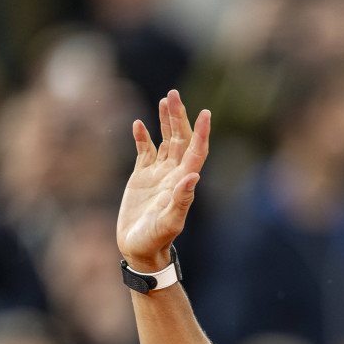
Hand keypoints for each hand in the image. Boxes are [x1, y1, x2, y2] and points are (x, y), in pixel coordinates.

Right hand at [117, 90, 209, 271]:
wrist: (139, 249)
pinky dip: (142, 137)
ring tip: (165, 99)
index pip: (197, 151)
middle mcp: (174, 174)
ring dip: (166, 121)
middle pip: (181, 139)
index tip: (205, 112)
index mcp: (183, 182)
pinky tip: (138, 124)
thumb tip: (193, 176)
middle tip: (174, 94)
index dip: (201, 132)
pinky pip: (145, 151)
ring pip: (166, 141)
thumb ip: (181, 200)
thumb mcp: (169, 222)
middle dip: (179, 116)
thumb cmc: (155, 240)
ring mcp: (158, 174)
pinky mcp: (142, 177)